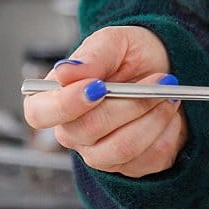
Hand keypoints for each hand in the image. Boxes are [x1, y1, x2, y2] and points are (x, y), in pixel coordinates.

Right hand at [22, 25, 188, 178]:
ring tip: (168, 93)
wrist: (167, 70)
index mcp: (55, 99)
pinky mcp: (130, 167)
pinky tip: (169, 112)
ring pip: (122, 148)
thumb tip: (64, 72)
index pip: (39, 114)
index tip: (98, 87)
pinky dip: (168, 129)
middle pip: (88, 130)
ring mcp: (100, 154)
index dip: (65, 105)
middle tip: (160, 80)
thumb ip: (92, 56)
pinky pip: (150, 157)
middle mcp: (72, 132)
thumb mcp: (114, 42)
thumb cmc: (132, 55)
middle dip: (131, 103)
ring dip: (154, 116)